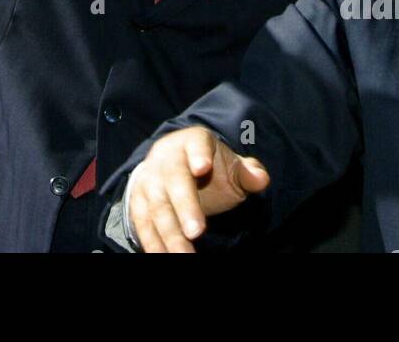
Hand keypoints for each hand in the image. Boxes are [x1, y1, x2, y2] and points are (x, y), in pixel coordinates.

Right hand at [126, 127, 270, 252]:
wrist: (169, 166)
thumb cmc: (208, 168)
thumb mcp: (230, 165)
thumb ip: (247, 172)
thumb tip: (261, 178)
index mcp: (192, 141)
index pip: (196, 144)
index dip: (198, 154)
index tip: (202, 167)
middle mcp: (166, 158)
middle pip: (174, 180)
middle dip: (185, 206)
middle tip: (197, 232)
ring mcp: (149, 179)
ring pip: (157, 207)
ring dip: (170, 234)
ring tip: (184, 256)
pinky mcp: (137, 201)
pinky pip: (143, 224)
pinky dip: (153, 243)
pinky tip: (163, 257)